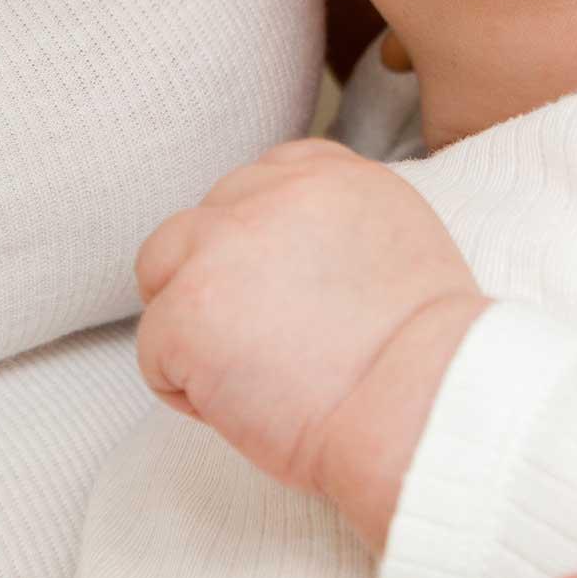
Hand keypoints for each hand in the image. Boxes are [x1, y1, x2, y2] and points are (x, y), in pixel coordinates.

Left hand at [136, 138, 485, 542]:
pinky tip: (244, 403)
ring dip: (191, 318)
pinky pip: (154, 349)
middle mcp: (273, 192)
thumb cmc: (422, 348)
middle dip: (218, 276)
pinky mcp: (187, 308)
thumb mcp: (400, 238)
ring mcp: (223, 244)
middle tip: (262, 339)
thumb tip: (297, 251)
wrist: (416, 398)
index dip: (259, 239)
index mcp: (331, 173)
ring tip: (246, 371)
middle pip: (205, 219)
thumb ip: (339, 223)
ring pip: (162, 268)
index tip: (283, 289)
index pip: (263, 178)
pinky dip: (185, 388)